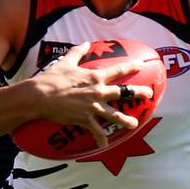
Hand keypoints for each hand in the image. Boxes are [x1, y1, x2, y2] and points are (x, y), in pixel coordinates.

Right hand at [33, 42, 152, 148]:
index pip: (118, 71)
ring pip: (115, 115)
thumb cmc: (52, 78)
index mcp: (95, 77)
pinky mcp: (85, 120)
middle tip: (149, 94)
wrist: (40, 96)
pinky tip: (104, 145)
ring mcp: (93, 107)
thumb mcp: (65, 62)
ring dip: (126, 120)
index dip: (131, 68)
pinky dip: (101, 139)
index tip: (141, 66)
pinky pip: (97, 132)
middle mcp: (98, 92)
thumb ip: (77, 52)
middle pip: (124, 92)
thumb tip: (85, 43)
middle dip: (139, 93)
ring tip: (134, 124)